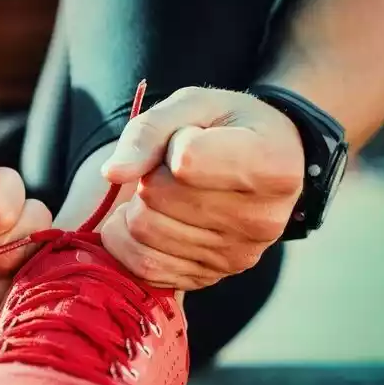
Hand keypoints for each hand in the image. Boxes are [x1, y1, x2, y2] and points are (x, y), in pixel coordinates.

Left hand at [99, 86, 304, 290]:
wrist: (264, 166)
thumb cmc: (225, 128)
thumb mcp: (193, 106)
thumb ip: (148, 131)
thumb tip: (112, 174)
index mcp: (271, 166)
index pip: (185, 161)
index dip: (172, 143)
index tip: (192, 138)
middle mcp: (261, 219)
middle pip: (156, 197)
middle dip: (151, 176)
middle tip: (173, 169)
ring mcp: (236, 256)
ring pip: (144, 231)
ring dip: (139, 206)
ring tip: (168, 192)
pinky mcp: (208, 278)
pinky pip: (143, 265)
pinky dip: (130, 239)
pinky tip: (152, 218)